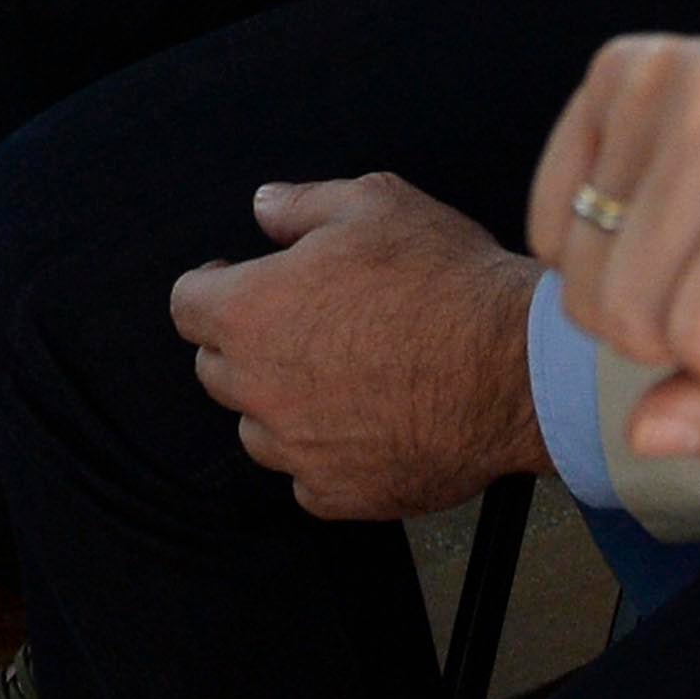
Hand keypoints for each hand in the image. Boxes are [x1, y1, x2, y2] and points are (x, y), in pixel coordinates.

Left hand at [170, 178, 552, 520]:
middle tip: (303, 323)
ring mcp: (295, 450)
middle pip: (216, 369)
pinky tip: (368, 423)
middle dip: (246, 343)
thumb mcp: (374, 204)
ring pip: (258, 428)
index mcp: (251, 312)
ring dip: (282, 404)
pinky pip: (307, 478)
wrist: (513, 367)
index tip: (236, 280)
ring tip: (341, 376)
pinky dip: (325, 455)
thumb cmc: (444, 278)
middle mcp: (258, 387)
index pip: (187, 304)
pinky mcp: (337, 494)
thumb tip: (263, 205)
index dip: (211, 285)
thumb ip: (302, 204)